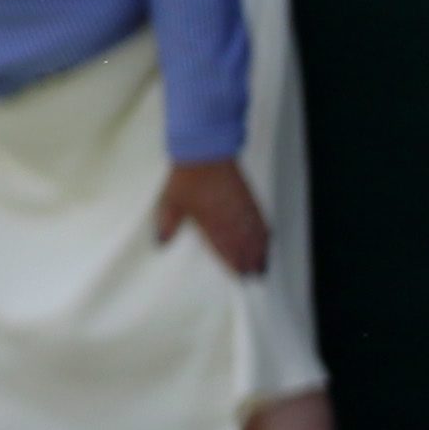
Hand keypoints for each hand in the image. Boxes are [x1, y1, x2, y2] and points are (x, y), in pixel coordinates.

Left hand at [156, 159, 271, 274]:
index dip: (234, 265)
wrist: (206, 152)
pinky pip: (261, 221)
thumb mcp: (170, 202)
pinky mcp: (249, 198)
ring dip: (261, 252)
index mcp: (214, 224)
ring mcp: (244, 209)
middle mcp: (232, 220)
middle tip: (255, 277)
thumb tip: (161, 243)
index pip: (227, 250)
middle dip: (251, 263)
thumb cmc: (187, 178)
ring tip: (263, 266)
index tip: (240, 278)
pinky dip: (265, 234)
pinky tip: (267, 239)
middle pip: (246, 247)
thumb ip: (167, 224)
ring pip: (256, 236)